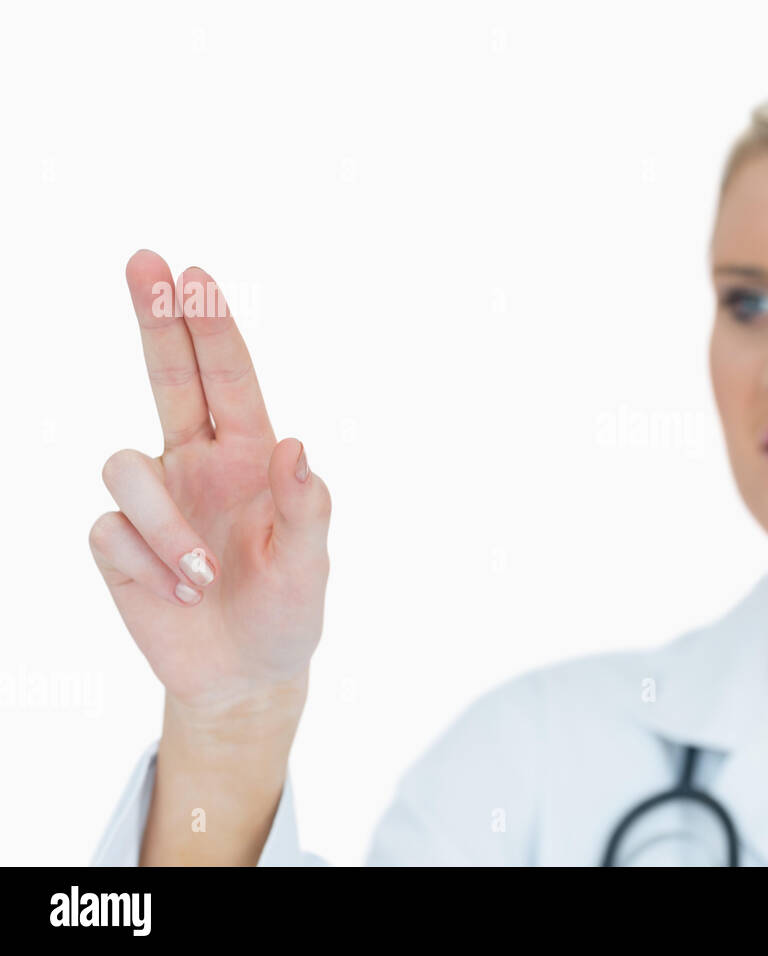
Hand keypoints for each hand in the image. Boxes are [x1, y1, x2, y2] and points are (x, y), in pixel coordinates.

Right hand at [89, 250, 330, 715]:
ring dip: (164, 523)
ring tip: (203, 575)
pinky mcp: (118, 545)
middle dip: (156, 318)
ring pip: (125, 466)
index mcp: (251, 458)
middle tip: (144, 260)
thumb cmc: (287, 611)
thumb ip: (307, 510)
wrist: (243, 676)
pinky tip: (178, 597)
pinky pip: (111, 533)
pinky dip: (148, 568)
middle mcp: (198, 464)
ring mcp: (155, 501)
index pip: (227, 380)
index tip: (195, 275)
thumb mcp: (310, 567)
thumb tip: (297, 447)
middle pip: (166, 376)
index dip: (210, 328)